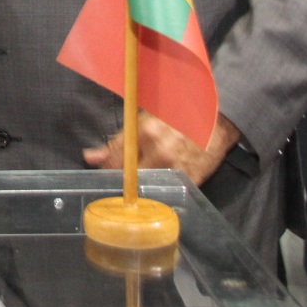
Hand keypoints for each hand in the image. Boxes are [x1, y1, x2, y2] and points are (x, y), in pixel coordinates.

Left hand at [85, 112, 240, 184]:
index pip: (116, 160)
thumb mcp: (145, 120)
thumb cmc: (178, 115)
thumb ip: (117, 141)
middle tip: (122, 177)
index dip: (107, 168)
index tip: (105, 170)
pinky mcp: (190, 181)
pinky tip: (158, 183)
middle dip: (123, 178)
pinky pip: (166, 191)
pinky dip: (159, 190)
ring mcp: (176, 168)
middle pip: (129, 177)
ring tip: (141, 180)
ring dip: (140, 186)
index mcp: (147, 132)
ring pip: (146, 187)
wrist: (217, 120)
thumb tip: (89, 157)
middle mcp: (161, 152)